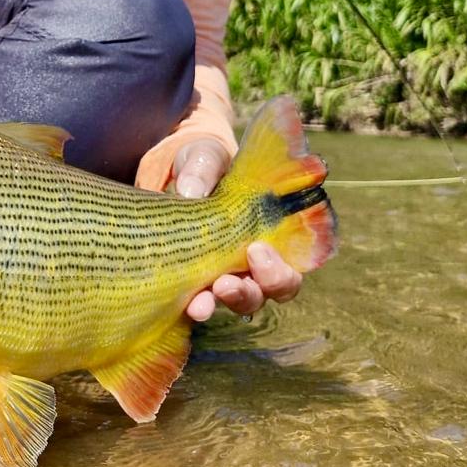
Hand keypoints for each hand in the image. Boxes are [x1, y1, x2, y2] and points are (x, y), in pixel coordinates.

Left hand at [166, 142, 302, 322]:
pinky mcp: (196, 282)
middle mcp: (253, 262)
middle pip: (268, 292)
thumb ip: (203, 168)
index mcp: (269, 233)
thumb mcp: (205, 158)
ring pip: (239, 303)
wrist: (176, 177)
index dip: (280, 271)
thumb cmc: (205, 167)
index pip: (290, 266)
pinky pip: (204, 304)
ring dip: (222, 304)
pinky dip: (196, 308)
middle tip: (227, 282)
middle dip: (251, 292)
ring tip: (202, 304)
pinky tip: (186, 307)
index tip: (256, 251)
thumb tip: (190, 192)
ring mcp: (226, 275)